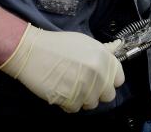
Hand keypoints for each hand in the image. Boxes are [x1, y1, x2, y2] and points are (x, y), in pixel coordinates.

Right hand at [0, 24, 123, 112]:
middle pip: (108, 95)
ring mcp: (84, 86)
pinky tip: (61, 92)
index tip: (102, 81)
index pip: (119, 79)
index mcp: (103, 57)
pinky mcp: (69, 98)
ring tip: (71, 87)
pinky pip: (75, 108)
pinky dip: (68, 103)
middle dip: (97, 92)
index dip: (110, 81)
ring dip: (82, 99)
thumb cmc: (57, 45)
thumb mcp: (85, 42)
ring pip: (91, 104)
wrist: (31, 51)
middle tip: (84, 86)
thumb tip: (112, 60)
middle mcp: (97, 72)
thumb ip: (101, 54)